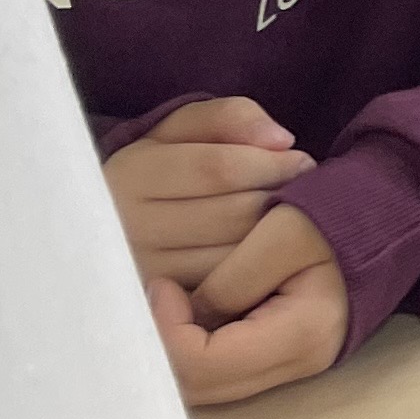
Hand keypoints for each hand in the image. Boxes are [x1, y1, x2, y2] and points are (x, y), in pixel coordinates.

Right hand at [99, 96, 314, 284]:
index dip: (270, 163)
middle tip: (305, 189)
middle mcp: (130, 224)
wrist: (115, 225)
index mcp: (131, 174)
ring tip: (289, 214)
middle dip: (281, 197)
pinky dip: (261, 266)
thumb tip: (280, 139)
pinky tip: (269, 247)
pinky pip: (233, 285)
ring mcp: (147, 268)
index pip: (218, 168)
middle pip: (234, 212)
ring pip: (238, 251)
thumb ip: (229, 117)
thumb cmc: (165, 167)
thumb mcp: (183, 130)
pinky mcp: (167, 301)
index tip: (301, 160)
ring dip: (276, 232)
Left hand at [148, 202, 350, 407]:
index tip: (163, 284)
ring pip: (206, 386)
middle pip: (199, 389)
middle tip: (155, 298)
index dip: (165, 329)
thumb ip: (228, 280)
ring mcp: (292, 363)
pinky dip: (192, 349)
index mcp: (300, 334)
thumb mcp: (281, 233)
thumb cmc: (339, 219)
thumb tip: (182, 313)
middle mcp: (297, 362)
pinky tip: (189, 313)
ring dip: (174, 351)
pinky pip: (220, 371)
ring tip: (169, 304)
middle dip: (160, 347)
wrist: (389, 221)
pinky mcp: (283, 354)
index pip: (203, 365)